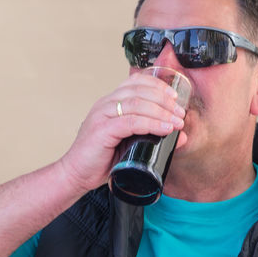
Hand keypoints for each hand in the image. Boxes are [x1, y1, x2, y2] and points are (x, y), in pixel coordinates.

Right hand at [58, 74, 187, 196]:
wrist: (76, 175)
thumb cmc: (101, 160)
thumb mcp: (130, 144)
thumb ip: (153, 137)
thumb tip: (182, 135)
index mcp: (110, 102)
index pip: (134, 82)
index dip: (157, 85)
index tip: (175, 96)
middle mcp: (105, 104)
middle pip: (138, 90)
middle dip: (164, 99)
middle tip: (180, 112)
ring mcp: (102, 115)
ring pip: (136, 103)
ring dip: (161, 111)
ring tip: (176, 122)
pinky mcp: (101, 130)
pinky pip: (130, 122)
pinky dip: (151, 123)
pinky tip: (164, 128)